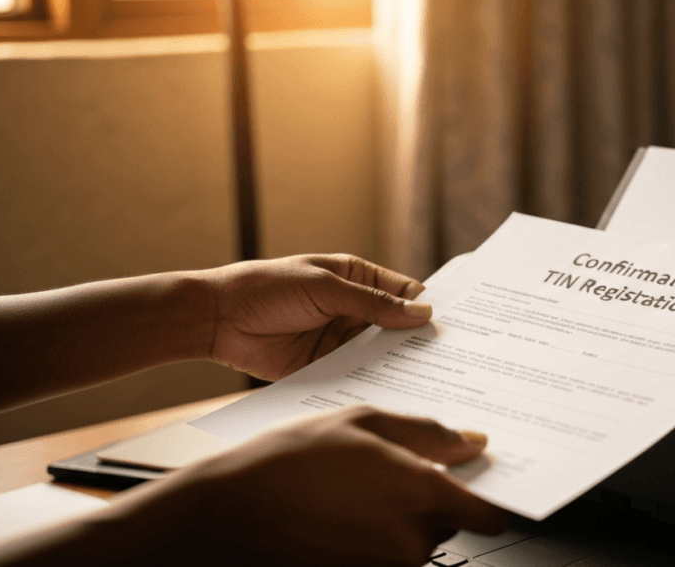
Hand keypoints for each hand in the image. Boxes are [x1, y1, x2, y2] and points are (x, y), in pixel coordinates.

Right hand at [103, 406, 507, 566]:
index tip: (476, 490)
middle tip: (378, 478)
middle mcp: (411, 542)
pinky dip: (367, 543)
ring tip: (345, 496)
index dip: (483, 500)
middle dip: (422, 504)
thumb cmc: (284, 464)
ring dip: (392, 524)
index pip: (486, 514)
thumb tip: (471, 444)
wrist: (222, 517)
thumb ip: (426, 434)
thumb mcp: (359, 423)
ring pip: (412, 545)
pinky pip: (381, 561)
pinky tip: (333, 520)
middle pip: (444, 525)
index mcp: (420, 494)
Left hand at [204, 254, 432, 380]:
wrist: (217, 320)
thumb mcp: (325, 288)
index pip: (405, 294)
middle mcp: (355, 311)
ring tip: (431, 381)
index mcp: (358, 279)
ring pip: (382, 355)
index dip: (429, 307)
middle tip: (453, 359)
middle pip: (398, 328)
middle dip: (421, 341)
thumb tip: (422, 313)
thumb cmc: (267, 288)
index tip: (458, 324)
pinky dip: (373, 384)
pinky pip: (357, 376)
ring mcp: (342, 341)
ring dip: (400, 366)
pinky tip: (393, 395)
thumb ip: (372, 304)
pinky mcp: (327, 368)